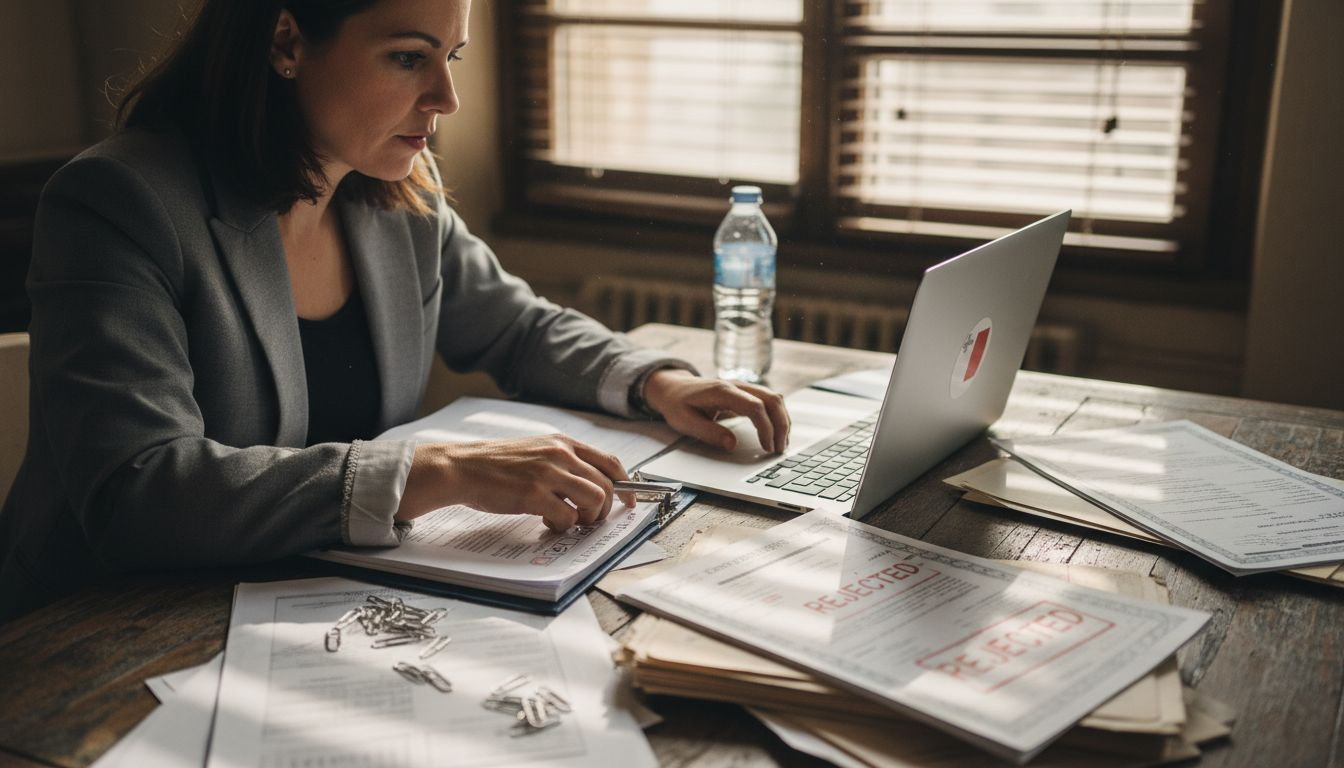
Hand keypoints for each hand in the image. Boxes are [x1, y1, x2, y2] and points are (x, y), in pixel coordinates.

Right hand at [395, 435, 635, 530]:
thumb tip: (589, 486)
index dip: (626, 484)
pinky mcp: (534, 493)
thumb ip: (562, 463)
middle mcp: (560, 454)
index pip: (610, 462)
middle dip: (604, 509)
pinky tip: (546, 523)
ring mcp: (548, 473)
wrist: (461, 467)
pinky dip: (562, 526)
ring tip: (567, 522)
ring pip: (594, 500)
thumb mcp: (535, 452)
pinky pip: (567, 516)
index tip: (628, 501)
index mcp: (563, 443)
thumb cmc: (495, 465)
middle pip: (607, 484)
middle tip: (588, 520)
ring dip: (586, 518)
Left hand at [642, 369, 790, 453]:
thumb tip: (732, 444)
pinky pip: (769, 400)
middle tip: (779, 449)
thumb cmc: (677, 404)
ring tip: (780, 444)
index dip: (765, 428)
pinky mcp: (745, 392)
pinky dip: (777, 416)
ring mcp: (743, 387)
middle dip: (780, 425)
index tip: (766, 447)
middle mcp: (736, 385)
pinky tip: (776, 432)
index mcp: (722, 391)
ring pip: (774, 398)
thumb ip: (708, 433)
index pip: (755, 406)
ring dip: (782, 420)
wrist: (673, 388)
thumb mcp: (685, 422)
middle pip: (772, 399)